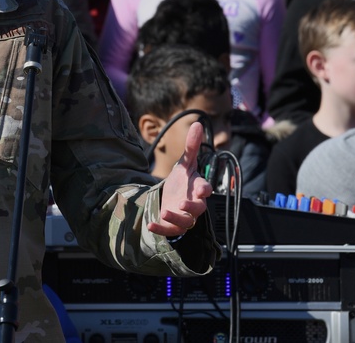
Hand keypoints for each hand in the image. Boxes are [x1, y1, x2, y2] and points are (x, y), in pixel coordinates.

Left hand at [150, 121, 212, 238]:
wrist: (168, 198)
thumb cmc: (181, 182)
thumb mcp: (184, 164)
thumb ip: (191, 146)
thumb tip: (198, 124)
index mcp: (197, 189)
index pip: (205, 188)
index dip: (204, 189)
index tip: (203, 190)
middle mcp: (193, 204)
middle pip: (199, 208)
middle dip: (192, 206)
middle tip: (183, 202)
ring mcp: (183, 216)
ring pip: (186, 222)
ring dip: (177, 218)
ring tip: (165, 211)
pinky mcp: (172, 226)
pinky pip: (169, 231)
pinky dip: (161, 229)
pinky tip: (150, 225)